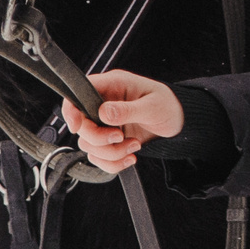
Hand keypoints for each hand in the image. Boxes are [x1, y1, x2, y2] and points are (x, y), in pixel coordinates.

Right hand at [60, 71, 183, 175]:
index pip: (78, 93)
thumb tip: (104, 113)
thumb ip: (128, 109)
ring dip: (111, 152)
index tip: (77, 126)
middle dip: (99, 138)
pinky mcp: (110, 141)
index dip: (71, 110)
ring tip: (134, 145)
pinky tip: (131, 156)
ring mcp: (105, 124)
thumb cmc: (168, 105)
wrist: (178, 123)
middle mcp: (104, 104)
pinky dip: (113, 163)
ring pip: (89, 145)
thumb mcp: (152, 105)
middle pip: (81, 126)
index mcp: (112, 85)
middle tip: (120, 136)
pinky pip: (99, 158)